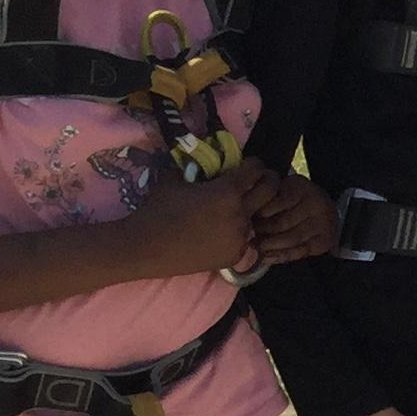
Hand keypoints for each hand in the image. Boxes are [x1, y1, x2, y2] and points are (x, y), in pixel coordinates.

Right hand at [125, 157, 277, 280]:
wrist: (145, 248)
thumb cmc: (157, 210)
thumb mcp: (173, 178)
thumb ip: (194, 167)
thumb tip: (202, 159)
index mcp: (228, 191)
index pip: (256, 170)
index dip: (253, 164)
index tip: (248, 165)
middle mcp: (240, 213)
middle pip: (271, 190)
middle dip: (267, 181)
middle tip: (257, 181)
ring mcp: (240, 237)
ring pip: (259, 217)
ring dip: (253, 210)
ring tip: (237, 208)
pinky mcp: (235, 256)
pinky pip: (247, 239)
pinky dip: (240, 232)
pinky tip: (225, 230)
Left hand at [247, 171, 338, 267]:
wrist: (325, 209)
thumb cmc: (294, 198)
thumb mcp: (282, 188)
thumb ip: (268, 196)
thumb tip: (246, 212)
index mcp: (301, 188)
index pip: (279, 202)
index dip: (261, 212)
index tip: (247, 218)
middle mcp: (316, 204)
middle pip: (283, 223)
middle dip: (262, 231)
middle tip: (247, 236)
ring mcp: (323, 223)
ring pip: (290, 239)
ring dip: (269, 246)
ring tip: (255, 246)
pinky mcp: (324, 241)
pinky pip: (298, 252)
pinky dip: (280, 256)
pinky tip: (266, 257)